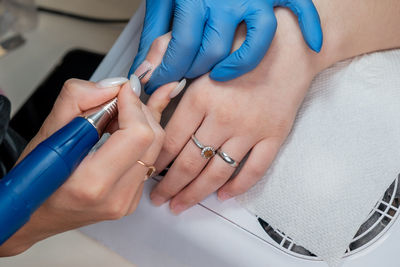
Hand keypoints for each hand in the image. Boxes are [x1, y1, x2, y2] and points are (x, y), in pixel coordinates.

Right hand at [0, 77, 182, 255]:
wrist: (36, 214)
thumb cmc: (36, 179)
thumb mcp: (48, 133)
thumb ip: (77, 101)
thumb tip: (112, 87)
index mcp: (93, 183)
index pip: (138, 134)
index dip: (133, 105)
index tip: (122, 90)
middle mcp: (117, 196)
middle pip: (153, 139)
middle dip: (138, 111)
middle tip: (117, 103)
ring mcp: (128, 201)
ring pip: (156, 148)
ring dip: (141, 124)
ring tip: (116, 118)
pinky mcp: (133, 200)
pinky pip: (150, 160)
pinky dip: (141, 139)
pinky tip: (123, 132)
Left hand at [140, 9, 322, 213]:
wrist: (289, 43)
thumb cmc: (244, 44)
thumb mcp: (202, 54)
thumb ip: (172, 73)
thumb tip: (145, 95)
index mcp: (200, 96)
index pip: (171, 140)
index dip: (156, 161)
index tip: (148, 172)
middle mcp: (223, 118)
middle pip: (190, 163)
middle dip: (170, 186)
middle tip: (160, 200)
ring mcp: (250, 130)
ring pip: (218, 173)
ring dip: (196, 193)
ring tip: (182, 205)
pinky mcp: (274, 136)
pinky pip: (254, 170)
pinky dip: (238, 187)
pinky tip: (224, 196)